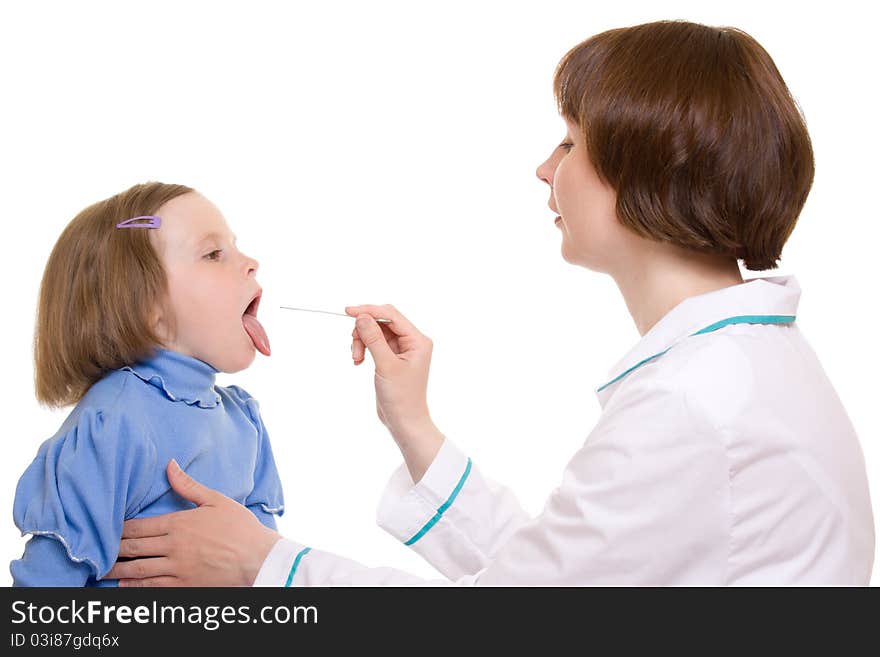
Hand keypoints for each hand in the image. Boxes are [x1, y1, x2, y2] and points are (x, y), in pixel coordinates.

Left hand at [104, 460, 280, 586]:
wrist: (259, 559)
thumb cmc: (240, 528)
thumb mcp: (216, 500)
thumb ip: (188, 485)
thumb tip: (170, 464)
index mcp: (179, 524)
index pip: (139, 527)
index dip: (119, 529)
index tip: (106, 529)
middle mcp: (173, 547)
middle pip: (133, 549)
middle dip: (113, 550)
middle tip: (96, 551)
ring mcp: (177, 569)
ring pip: (138, 570)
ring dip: (118, 570)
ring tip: (102, 570)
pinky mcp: (184, 586)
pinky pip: (152, 587)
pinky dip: (136, 586)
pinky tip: (125, 585)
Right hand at [345, 304, 443, 481]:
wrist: (404, 421)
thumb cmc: (401, 397)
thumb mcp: (386, 366)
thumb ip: (374, 339)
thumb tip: (362, 316)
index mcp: (418, 340)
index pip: (392, 315)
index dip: (369, 310)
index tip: (348, 311)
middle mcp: (412, 341)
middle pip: (382, 321)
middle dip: (364, 329)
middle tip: (353, 344)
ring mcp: (402, 349)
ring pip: (376, 332)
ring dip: (362, 341)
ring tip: (356, 358)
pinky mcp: (392, 357)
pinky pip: (375, 343)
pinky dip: (364, 348)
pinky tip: (358, 361)